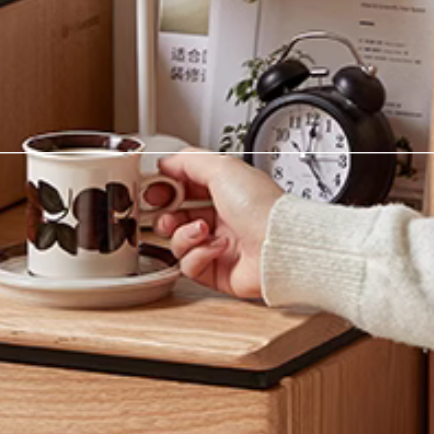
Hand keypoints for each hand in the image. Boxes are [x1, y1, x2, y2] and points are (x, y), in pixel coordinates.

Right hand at [151, 150, 285, 301]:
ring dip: (184, 234)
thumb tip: (165, 162)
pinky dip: (199, 254)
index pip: (185, 187)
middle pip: (175, 216)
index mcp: (224, 190)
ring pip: (178, 242)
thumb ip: (189, 160)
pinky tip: (216, 248)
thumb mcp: (223, 167)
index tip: (154, 188)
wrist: (279, 247)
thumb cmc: (261, 207)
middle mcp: (221, 218)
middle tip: (166, 211)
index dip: (166, 188)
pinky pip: (189, 265)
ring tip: (202, 229)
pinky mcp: (216, 272)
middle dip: (166, 213)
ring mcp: (218, 246)